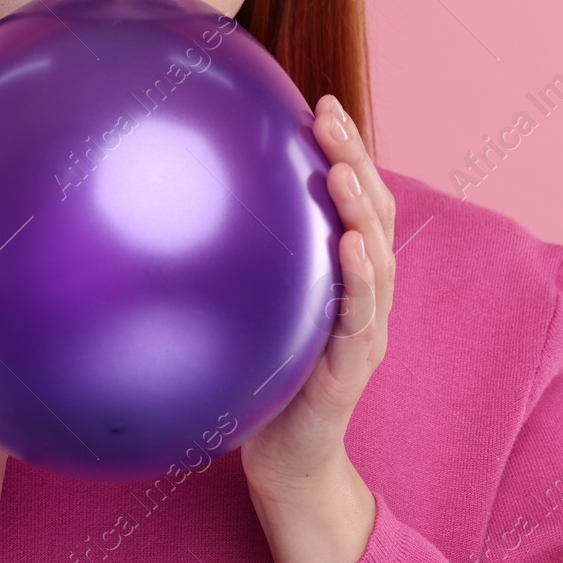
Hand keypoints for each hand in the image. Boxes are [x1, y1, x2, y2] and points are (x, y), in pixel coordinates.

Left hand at [240, 94, 397, 498]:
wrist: (285, 460)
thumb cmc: (266, 379)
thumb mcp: (257, 308)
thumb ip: (248, 263)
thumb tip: (184, 205)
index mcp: (346, 276)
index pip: (354, 201)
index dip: (347, 150)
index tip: (322, 102)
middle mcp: (365, 295)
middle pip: (374, 214)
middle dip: (356, 159)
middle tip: (330, 115)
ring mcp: (365, 331)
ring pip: (378, 259)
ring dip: (362, 211)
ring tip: (343, 169)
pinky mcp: (352, 368)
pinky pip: (361, 316)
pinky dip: (361, 278)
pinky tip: (351, 247)